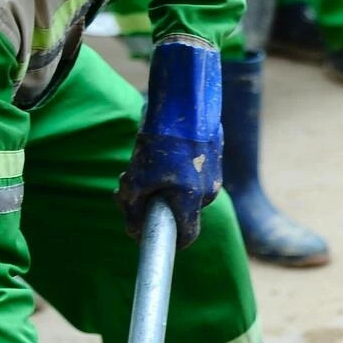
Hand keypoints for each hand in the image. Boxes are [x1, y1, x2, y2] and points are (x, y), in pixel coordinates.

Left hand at [118, 38, 221, 247]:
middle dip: (154, 203)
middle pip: (179, 210)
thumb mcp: (138, 177)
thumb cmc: (160, 140)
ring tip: (141, 160)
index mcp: (192, 200)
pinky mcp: (213, 155)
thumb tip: (133, 231)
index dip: (169, 242)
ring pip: (182, 189)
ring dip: (160, 183)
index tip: (148, 236)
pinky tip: (158, 147)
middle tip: (128, 186)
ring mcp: (214, 173)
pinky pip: (190, 171)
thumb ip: (133, 208)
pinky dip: (172, 167)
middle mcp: (208, 191)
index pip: (186, 236)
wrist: (186, 100)